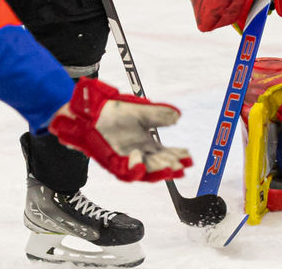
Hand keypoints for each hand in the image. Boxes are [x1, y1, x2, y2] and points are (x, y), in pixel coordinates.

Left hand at [49, 78, 192, 181]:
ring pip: (143, 170)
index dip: (177, 157)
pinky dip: (133, 169)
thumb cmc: (116, 112)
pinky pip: (123, 169)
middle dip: (169, 167)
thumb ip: (158, 115)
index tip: (189, 158)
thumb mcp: (141, 112)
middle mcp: (137, 154)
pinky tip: (141, 164)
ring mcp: (124, 159)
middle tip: (182, 166)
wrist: (92, 111)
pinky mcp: (111, 159)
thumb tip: (178, 116)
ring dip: (156, 171)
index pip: (165, 154)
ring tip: (169, 169)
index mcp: (146, 144)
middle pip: (156, 165)